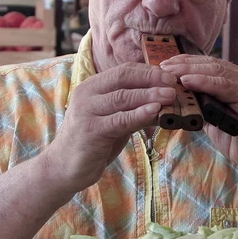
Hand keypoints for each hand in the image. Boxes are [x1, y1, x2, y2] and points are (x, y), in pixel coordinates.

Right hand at [42, 62, 177, 192]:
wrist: (64, 167)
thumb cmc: (93, 143)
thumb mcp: (116, 121)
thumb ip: (134, 110)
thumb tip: (164, 103)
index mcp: (92, 87)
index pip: (123, 71)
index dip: (148, 71)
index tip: (169, 75)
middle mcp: (87, 94)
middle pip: (123, 78)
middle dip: (151, 79)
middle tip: (173, 83)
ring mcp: (87, 111)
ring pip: (123, 97)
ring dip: (149, 95)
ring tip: (170, 96)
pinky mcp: (91, 130)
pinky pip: (119, 119)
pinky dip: (139, 114)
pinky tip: (154, 111)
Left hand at [160, 54, 237, 177]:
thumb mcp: (216, 120)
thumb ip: (203, 105)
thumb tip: (179, 98)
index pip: (210, 64)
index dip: (187, 62)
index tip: (165, 65)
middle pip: (211, 64)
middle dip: (184, 63)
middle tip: (162, 65)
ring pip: (216, 71)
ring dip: (190, 70)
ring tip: (169, 71)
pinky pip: (223, 86)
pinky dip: (203, 82)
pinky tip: (187, 81)